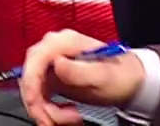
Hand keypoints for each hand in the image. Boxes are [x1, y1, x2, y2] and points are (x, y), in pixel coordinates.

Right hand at [18, 30, 146, 124]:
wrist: (129, 80)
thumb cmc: (120, 74)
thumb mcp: (103, 75)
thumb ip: (79, 70)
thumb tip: (57, 63)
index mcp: (64, 42)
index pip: (34, 60)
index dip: (31, 84)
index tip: (38, 105)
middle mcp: (53, 50)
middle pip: (30, 77)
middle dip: (38, 104)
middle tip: (52, 122)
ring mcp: (52, 63)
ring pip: (33, 90)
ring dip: (45, 110)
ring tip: (69, 120)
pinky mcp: (52, 77)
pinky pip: (40, 96)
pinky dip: (48, 110)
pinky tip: (64, 115)